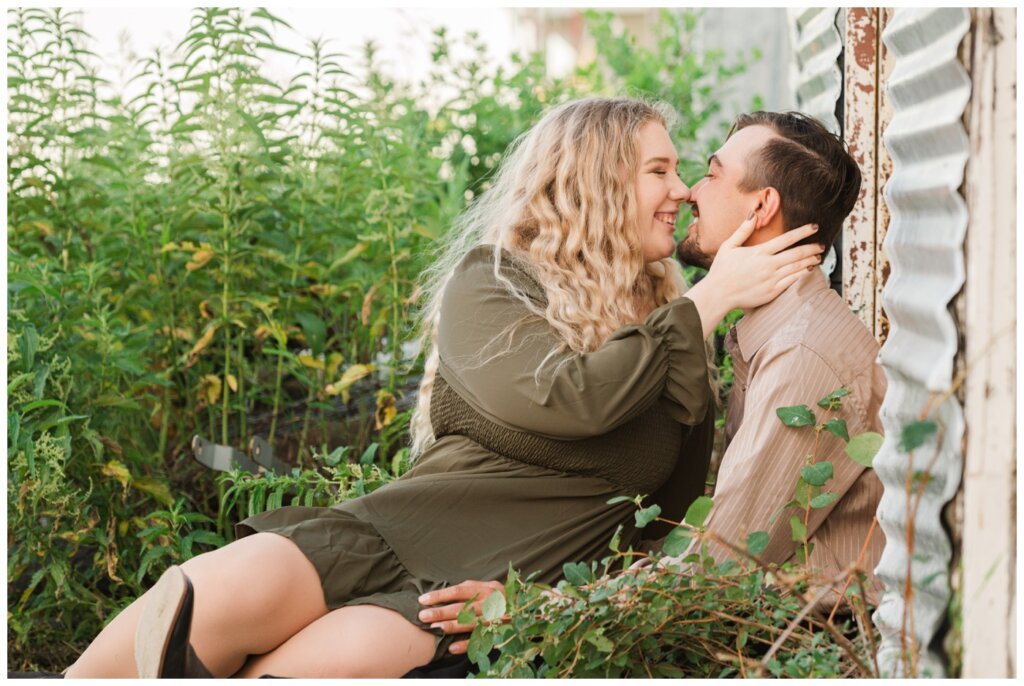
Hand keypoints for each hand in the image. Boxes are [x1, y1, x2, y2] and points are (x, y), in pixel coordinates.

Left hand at [418, 579, 504, 654]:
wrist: (529, 609)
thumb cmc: (500, 598)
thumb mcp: (487, 588)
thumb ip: (468, 591)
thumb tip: (442, 596)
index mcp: (485, 589)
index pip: (459, 591)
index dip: (440, 595)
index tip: (423, 600)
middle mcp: (491, 602)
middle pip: (463, 607)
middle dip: (441, 611)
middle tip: (423, 616)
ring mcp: (496, 619)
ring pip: (471, 623)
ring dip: (452, 626)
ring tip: (435, 629)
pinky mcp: (500, 633)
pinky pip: (481, 640)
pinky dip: (466, 644)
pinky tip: (452, 648)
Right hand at [686, 216, 822, 337]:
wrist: (718, 294)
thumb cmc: (721, 270)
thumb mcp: (728, 246)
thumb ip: (743, 230)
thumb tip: (753, 214)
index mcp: (759, 252)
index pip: (786, 239)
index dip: (802, 232)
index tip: (814, 227)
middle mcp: (768, 264)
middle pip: (797, 253)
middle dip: (812, 248)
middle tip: (822, 245)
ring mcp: (771, 279)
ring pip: (797, 267)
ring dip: (810, 261)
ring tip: (818, 257)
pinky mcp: (772, 292)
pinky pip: (792, 281)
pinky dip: (803, 275)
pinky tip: (809, 270)